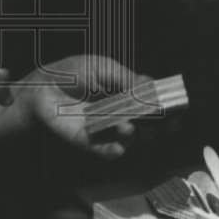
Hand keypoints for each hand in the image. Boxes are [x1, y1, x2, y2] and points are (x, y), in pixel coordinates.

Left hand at [23, 54, 152, 159]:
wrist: (41, 86)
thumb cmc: (71, 72)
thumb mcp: (101, 67)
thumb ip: (124, 77)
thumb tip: (150, 84)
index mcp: (125, 94)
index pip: (151, 105)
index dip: (165, 109)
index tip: (177, 111)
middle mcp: (119, 113)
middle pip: (146, 125)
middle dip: (156, 127)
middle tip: (161, 124)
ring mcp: (104, 128)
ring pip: (128, 139)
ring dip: (132, 136)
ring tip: (127, 128)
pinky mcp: (88, 140)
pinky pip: (104, 150)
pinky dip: (113, 151)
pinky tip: (118, 148)